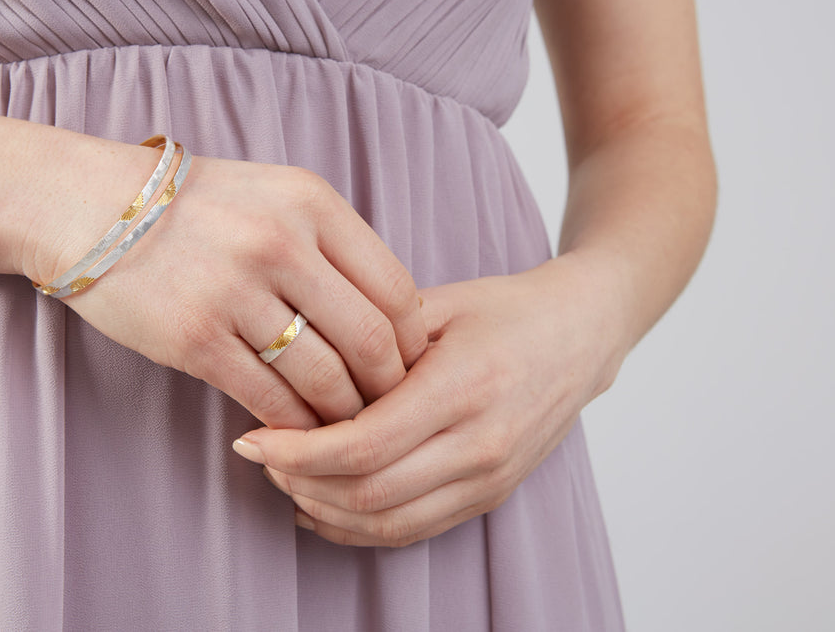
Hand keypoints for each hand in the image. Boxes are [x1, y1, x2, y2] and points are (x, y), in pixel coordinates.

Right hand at [23, 149, 427, 429]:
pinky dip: (295, 427)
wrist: (93, 209)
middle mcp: (280, 243)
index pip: (395, 288)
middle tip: (386, 410)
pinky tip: (298, 433)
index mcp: (312, 203)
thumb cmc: (197, 207)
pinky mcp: (195, 338)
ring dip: (343, 415)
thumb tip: (390, 318)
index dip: (411, 341)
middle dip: (388, 387)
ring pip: (324, 378)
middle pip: (369, 339)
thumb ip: (333, 244)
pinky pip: (269, 398)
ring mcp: (236, 291)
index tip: (406, 365)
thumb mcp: (276, 196)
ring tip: (343, 427)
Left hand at [232, 255, 628, 545]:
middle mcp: (481, 444)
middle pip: (368, 492)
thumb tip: (298, 375)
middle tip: (260, 457)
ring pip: (388, 523)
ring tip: (286, 479)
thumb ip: (372, 340)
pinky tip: (322, 507)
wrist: (582, 334)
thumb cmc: (505, 310)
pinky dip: (359, 528)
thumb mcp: (438, 305)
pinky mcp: (492, 495)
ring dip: (324, 509)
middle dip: (299, 482)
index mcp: (464, 387)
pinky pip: (413, 530)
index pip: (363, 445)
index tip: (252, 439)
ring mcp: (490, 478)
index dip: (296, 452)